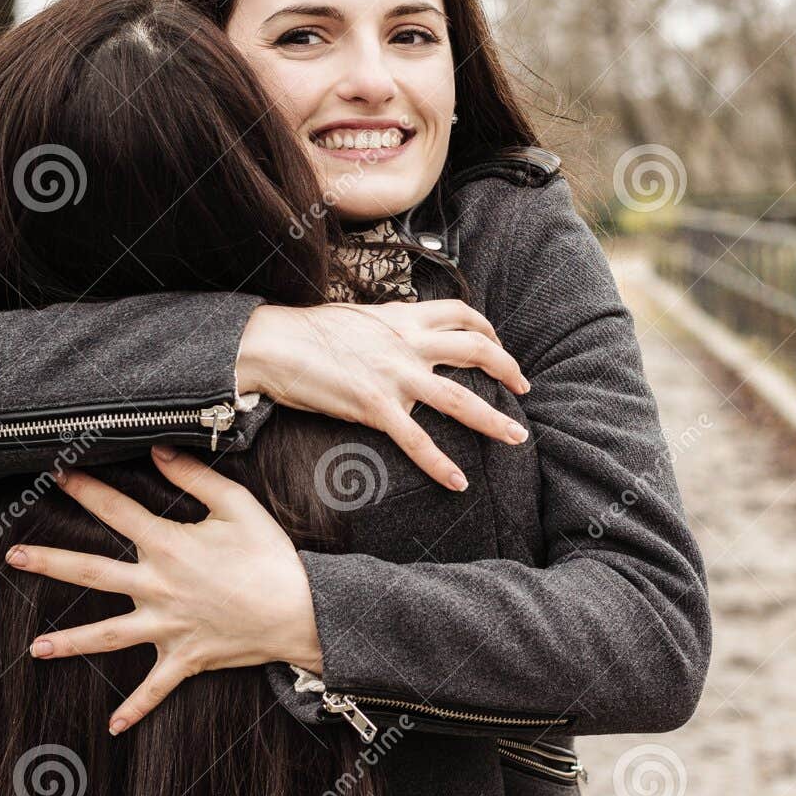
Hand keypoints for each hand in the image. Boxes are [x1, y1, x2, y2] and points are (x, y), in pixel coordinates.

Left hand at [4, 446, 320, 735]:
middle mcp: (159, 587)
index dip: (86, 489)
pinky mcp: (185, 657)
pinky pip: (155, 688)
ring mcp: (168, 626)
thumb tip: (158, 452)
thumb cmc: (271, 556)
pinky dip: (136, 708)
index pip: (117, 512)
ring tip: (37, 648)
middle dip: (51, 562)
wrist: (301, 611)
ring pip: (109, 636)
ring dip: (71, 643)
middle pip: (93, 573)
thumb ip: (196, 476)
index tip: (58, 472)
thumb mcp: (238, 506)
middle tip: (14, 556)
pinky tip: (113, 725)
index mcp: (170, 546)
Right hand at [236, 299, 530, 491]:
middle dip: (508, 369)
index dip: (488, 328)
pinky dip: (441, 465)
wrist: (273, 343)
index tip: (498, 344)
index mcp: (403, 318)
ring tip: (518, 436)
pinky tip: (458, 483)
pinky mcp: (376, 406)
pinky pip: (417, 440)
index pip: (461, 313)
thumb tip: (399, 334)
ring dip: (495, 418)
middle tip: (523, 387)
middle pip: (477, 349)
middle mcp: (408, 343)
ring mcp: (395, 375)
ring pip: (460, 398)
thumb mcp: (359, 317)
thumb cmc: (307, 331)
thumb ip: (389, 326)